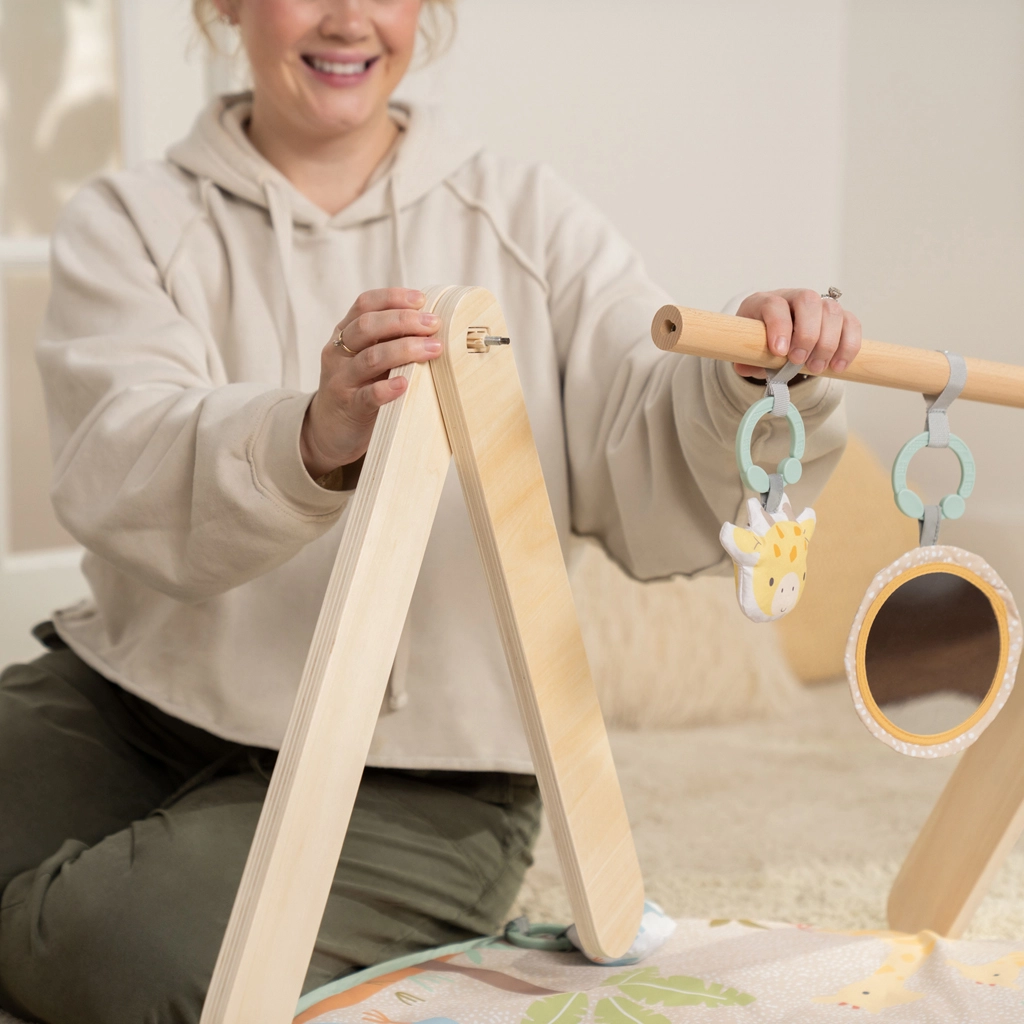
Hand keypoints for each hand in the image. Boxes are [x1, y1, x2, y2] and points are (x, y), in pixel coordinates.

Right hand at [300, 288, 440, 478]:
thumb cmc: (359, 388)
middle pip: (367, 326)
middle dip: (403, 321)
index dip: (393, 298)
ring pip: (371, 358)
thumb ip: (389, 341)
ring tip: (432, 349)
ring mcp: (341, 380)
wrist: (329, 430)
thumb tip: (432, 326)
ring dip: (405, 349)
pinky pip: (367, 395)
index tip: (421, 300)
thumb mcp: (367, 359)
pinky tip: (405, 383)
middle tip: (433, 324)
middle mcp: (338, 352)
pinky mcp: (349, 408)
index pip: (364, 305)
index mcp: (344, 334)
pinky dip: (387, 388)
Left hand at [732, 289, 860, 379]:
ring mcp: (819, 305)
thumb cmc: (760, 341)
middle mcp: (794, 297)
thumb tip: (746, 367)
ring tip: (817, 368)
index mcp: (765, 302)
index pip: (774, 304)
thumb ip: (747, 358)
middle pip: (808, 301)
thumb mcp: (748, 349)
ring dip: (828, 343)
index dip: (778, 325)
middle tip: (799, 361)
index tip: (779, 351)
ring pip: (832, 311)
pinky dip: (849, 345)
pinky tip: (838, 366)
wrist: (775, 337)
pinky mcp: (839, 317)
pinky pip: (851, 323)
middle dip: (807, 334)